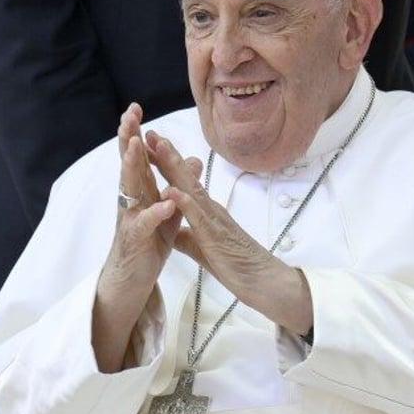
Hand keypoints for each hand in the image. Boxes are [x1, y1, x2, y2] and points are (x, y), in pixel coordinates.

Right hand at [103, 104, 182, 289]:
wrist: (133, 280)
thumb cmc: (149, 244)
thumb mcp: (169, 210)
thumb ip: (177, 184)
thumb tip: (192, 159)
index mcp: (141, 192)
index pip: (138, 157)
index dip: (137, 132)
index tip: (136, 108)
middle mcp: (132, 201)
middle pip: (128, 164)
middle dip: (128, 139)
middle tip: (128, 115)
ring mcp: (131, 220)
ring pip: (129, 189)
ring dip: (133, 167)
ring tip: (137, 145)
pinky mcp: (136, 242)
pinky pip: (144, 225)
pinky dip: (155, 213)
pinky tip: (165, 202)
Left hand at [148, 133, 312, 334]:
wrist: (262, 280)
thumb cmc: (235, 264)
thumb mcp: (203, 248)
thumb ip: (188, 237)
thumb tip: (174, 231)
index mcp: (206, 211)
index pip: (183, 183)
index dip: (167, 165)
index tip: (151, 146)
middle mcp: (210, 209)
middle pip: (186, 178)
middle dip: (167, 156)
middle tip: (151, 133)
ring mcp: (214, 220)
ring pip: (192, 189)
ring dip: (175, 169)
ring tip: (160, 148)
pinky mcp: (215, 236)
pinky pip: (198, 218)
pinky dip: (185, 204)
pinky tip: (172, 191)